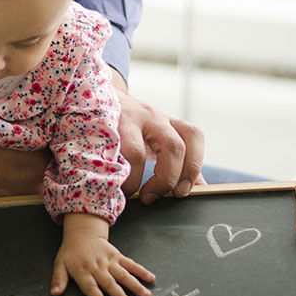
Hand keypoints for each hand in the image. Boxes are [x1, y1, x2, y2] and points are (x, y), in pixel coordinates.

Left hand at [51, 213, 154, 295]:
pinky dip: (141, 271)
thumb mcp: (60, 264)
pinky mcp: (118, 256)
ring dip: (135, 285)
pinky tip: (151, 278)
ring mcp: (110, 261)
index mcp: (83, 271)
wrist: (83, 233)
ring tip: (145, 295)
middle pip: (109, 283)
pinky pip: (130, 264)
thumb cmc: (71, 252)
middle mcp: (98, 267)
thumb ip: (58, 279)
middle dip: (120, 295)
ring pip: (123, 274)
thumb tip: (54, 293)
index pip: (91, 286)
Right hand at [111, 78, 204, 202]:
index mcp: (167, 122)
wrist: (95, 98)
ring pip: (137, 153)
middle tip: (152, 196)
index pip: (193, 135)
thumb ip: (179, 163)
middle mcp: (149, 116)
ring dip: (135, 180)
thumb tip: (201, 189)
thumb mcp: (155, 138)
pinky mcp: (101, 127)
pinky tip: (109, 181)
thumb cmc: (130, 126)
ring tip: (128, 192)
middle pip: (172, 146)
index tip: (181, 191)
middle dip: (167, 178)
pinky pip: (109, 155)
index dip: (193, 165)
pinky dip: (112, 174)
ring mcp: (124, 120)